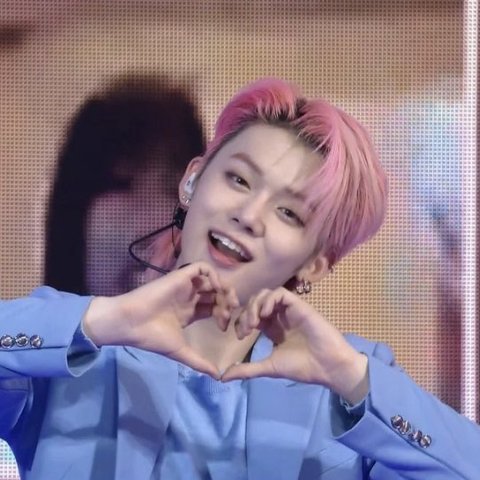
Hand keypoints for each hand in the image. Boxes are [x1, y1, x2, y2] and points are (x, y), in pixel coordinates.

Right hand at [83, 262, 237, 377]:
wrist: (131, 323)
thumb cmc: (152, 337)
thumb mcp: (180, 351)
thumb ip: (199, 362)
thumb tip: (217, 376)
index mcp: (189, 313)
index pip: (213, 308)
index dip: (223, 315)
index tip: (225, 327)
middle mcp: (189, 298)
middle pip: (216, 293)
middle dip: (227, 301)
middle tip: (231, 312)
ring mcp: (185, 286)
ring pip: (212, 280)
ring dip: (224, 288)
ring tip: (226, 302)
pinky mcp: (181, 276)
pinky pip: (202, 268)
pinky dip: (214, 275)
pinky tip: (216, 289)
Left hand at [221, 287, 368, 403]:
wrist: (326, 366)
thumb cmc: (302, 367)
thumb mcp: (269, 367)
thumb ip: (247, 369)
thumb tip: (222, 377)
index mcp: (272, 328)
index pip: (250, 315)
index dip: (240, 321)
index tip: (240, 336)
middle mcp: (279, 316)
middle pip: (255, 301)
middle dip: (245, 312)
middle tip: (245, 330)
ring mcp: (289, 309)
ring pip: (265, 294)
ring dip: (255, 305)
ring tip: (254, 323)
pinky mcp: (299, 305)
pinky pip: (280, 293)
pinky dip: (269, 300)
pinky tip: (265, 314)